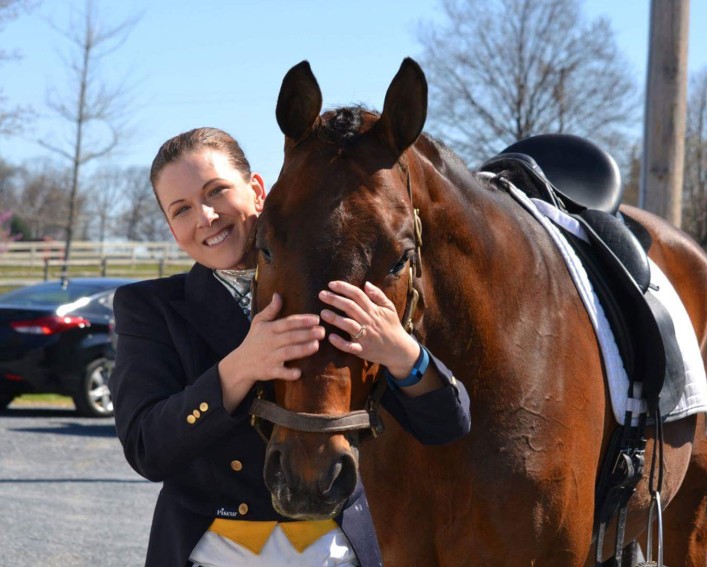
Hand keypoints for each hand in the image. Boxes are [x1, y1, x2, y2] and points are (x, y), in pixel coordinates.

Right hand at [218, 293, 323, 410]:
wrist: (241, 363)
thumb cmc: (254, 340)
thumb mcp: (258, 322)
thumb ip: (270, 310)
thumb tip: (278, 295)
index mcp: (269, 329)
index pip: (287, 323)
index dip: (302, 321)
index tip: (316, 319)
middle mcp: (270, 342)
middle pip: (290, 337)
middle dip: (307, 334)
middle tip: (322, 332)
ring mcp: (270, 357)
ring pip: (288, 353)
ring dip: (302, 350)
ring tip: (316, 345)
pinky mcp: (270, 371)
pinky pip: (280, 372)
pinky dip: (289, 373)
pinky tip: (299, 372)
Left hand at [319, 281, 419, 376]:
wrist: (399, 350)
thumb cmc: (392, 326)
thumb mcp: (389, 308)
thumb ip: (378, 295)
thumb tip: (366, 283)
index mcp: (374, 310)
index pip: (357, 295)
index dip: (344, 288)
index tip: (331, 284)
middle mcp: (368, 321)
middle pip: (350, 307)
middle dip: (335, 300)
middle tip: (321, 294)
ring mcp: (365, 336)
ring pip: (349, 325)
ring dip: (335, 319)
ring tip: (323, 313)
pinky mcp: (362, 350)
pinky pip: (350, 347)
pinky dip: (340, 342)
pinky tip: (331, 337)